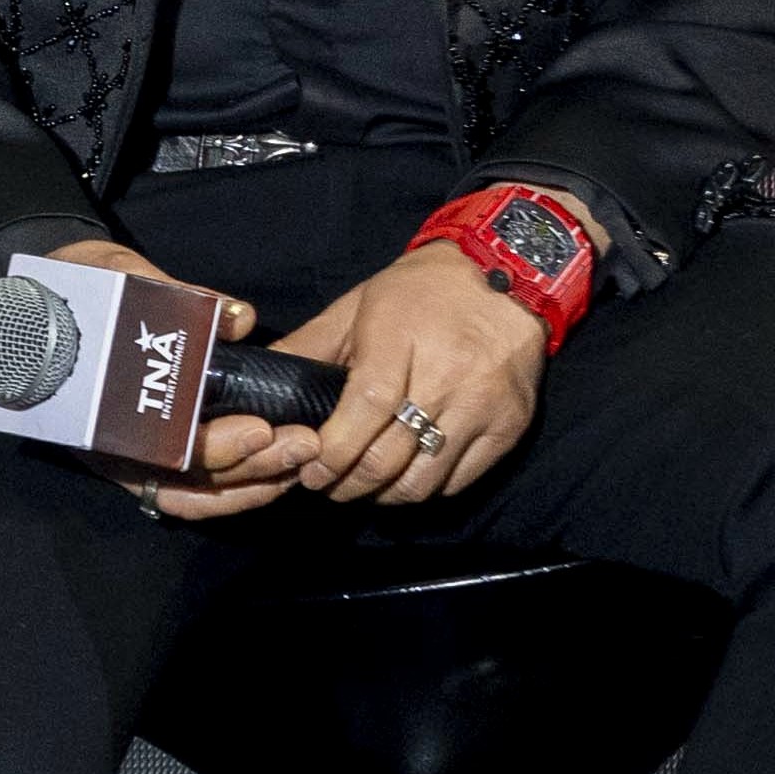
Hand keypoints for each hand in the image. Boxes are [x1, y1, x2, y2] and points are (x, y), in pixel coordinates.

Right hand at [39, 240, 303, 522]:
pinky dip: (240, 487)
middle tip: (303, 442)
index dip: (215, 447)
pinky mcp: (155, 455)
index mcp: (95, 410)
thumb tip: (238, 318)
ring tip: (303, 454)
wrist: (45, 292)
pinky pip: (200, 490)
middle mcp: (113, 446)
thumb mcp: (119, 277)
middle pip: (189, 479)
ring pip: (199, 494)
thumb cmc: (76, 285)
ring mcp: (133, 457)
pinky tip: (278, 469)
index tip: (260, 428)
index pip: (161, 449)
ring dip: (255, 482)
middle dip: (253, 466)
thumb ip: (174, 295)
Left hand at [269, 242, 549, 508]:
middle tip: (325, 485)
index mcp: (403, 341)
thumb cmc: (422, 291)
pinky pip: (459, 480)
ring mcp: (483, 408)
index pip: (366, 409)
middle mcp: (448, 379)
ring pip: (424, 479)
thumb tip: (262, 373)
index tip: (310, 470)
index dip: (334, 449)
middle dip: (348, 482)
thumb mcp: (358, 304)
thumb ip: (310, 344)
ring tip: (360, 486)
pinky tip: (402, 478)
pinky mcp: (510, 429)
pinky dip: (424, 488)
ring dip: (384, 494)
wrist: (511, 279)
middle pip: (390, 455)